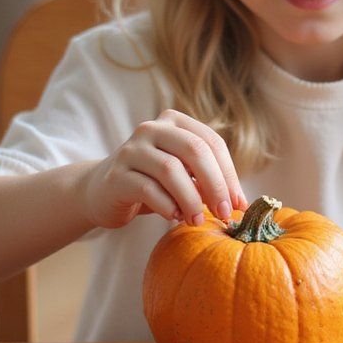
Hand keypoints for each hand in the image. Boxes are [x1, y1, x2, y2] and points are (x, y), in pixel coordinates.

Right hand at [80, 110, 246, 229]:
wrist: (103, 192)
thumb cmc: (153, 184)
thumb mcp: (183, 176)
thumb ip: (206, 180)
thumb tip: (239, 202)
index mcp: (174, 122)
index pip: (211, 142)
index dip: (229, 174)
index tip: (240, 204)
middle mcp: (152, 129)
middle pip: (194, 150)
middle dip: (215, 185)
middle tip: (224, 213)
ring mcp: (131, 150)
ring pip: (170, 170)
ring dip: (191, 199)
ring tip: (196, 220)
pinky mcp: (116, 175)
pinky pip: (147, 189)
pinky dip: (167, 206)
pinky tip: (174, 217)